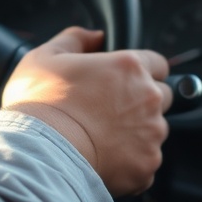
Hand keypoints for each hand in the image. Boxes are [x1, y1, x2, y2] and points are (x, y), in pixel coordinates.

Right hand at [2, 27, 171, 196]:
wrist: (39, 153)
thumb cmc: (40, 104)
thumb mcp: (45, 57)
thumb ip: (75, 39)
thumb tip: (96, 36)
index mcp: (129, 67)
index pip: (158, 63)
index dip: (141, 71)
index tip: (124, 82)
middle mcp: (148, 98)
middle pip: (162, 97)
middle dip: (141, 102)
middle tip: (109, 110)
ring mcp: (151, 133)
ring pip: (153, 130)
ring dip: (136, 132)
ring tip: (101, 137)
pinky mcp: (146, 165)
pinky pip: (145, 160)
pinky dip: (129, 160)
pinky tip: (102, 157)